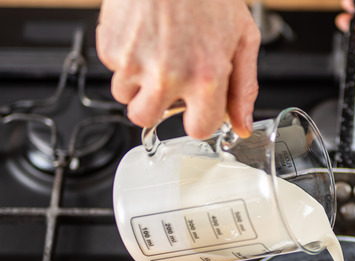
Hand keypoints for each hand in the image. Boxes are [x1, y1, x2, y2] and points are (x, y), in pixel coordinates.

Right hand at [96, 0, 259, 138]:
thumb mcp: (243, 38)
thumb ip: (244, 88)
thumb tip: (242, 123)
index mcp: (205, 76)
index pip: (197, 130)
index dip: (197, 118)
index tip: (196, 107)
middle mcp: (168, 75)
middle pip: (148, 119)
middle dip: (158, 104)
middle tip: (170, 76)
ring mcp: (134, 64)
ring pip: (126, 97)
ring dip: (138, 82)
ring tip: (157, 50)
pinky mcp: (110, 48)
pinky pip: (113, 69)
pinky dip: (125, 57)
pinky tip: (144, 35)